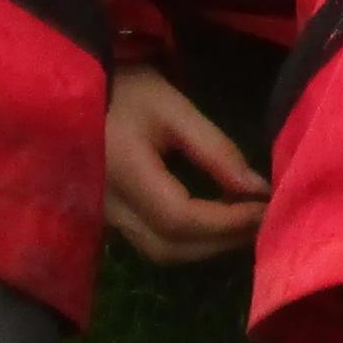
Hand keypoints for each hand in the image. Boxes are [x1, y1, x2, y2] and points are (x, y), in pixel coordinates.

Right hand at [102, 61, 265, 263]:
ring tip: (245, 223)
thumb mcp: (174, 109)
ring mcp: (105, 217)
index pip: (180, 218)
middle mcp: (109, 206)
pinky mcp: (109, 218)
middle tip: (264, 220)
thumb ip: (215, 149)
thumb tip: (257, 188)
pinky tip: (215, 222)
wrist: (77, 90)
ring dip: (207, 246)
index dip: (226, 221)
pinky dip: (189, 241)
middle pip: (171, 247)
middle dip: (222, 241)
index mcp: (124, 173)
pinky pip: (152, 243)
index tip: (265, 207)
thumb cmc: (126, 91)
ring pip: (161, 252)